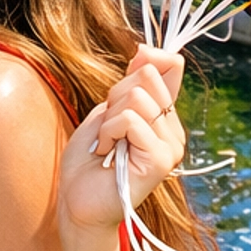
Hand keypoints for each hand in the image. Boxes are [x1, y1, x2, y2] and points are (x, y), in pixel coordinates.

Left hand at [57, 46, 186, 234]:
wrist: (78, 201)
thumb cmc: (90, 159)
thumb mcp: (107, 110)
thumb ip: (131, 84)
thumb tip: (146, 50)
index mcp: (164, 116)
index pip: (171, 65)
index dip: (146, 59)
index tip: (124, 82)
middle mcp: (173, 130)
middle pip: (147, 75)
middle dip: (115, 96)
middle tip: (109, 128)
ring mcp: (171, 146)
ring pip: (137, 97)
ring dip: (109, 118)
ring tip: (108, 144)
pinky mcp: (161, 160)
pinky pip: (131, 120)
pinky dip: (109, 132)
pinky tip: (108, 153)